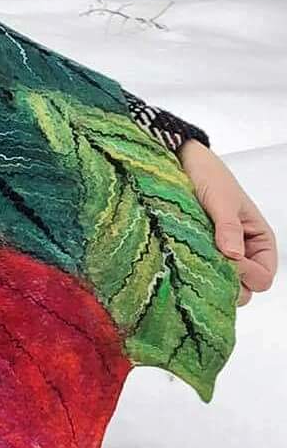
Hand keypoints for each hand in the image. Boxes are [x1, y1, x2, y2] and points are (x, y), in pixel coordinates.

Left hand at [179, 140, 276, 307]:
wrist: (183, 159)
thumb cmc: (208, 174)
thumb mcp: (221, 199)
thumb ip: (228, 227)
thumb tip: (233, 256)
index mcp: (260, 240)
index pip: (263, 278)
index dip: (247, 274)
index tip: (225, 258)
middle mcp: (243, 251)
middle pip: (244, 288)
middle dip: (228, 282)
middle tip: (206, 264)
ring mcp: (220, 253)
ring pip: (222, 284)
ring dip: (210, 277)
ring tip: (193, 260)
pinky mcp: (200, 251)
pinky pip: (202, 272)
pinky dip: (196, 271)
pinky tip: (184, 260)